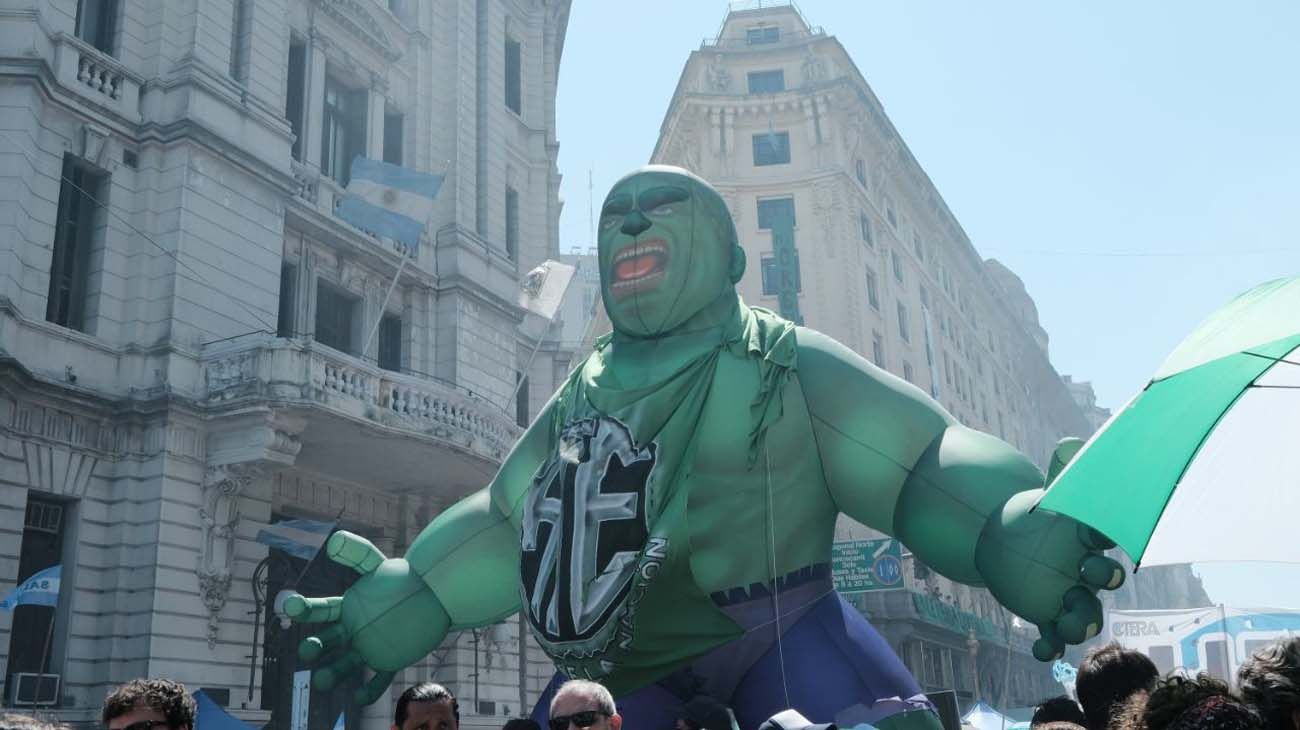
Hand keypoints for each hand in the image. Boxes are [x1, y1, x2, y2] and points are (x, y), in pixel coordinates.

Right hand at [282, 531, 449, 703]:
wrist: (435, 593)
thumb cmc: (403, 578)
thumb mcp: (378, 564)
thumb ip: (358, 553)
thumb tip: (334, 541)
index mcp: (347, 607)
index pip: (321, 610)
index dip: (305, 609)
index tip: (291, 606)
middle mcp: (353, 629)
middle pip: (329, 641)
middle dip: (315, 647)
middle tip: (307, 650)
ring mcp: (369, 646)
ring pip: (346, 663)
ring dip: (332, 673)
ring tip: (321, 681)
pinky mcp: (389, 659)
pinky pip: (377, 678)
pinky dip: (368, 690)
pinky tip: (359, 697)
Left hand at [975, 442, 1125, 660]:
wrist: (1013, 539)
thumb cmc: (1042, 517)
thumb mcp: (1048, 495)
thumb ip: (1061, 473)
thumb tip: (1072, 444)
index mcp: (1086, 539)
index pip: (1104, 535)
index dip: (1107, 535)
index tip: (1099, 532)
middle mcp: (1085, 570)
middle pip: (1102, 579)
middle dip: (1102, 579)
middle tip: (1094, 575)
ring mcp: (1068, 594)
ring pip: (1085, 614)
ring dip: (1082, 622)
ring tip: (1070, 627)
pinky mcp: (1048, 614)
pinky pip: (1053, 635)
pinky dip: (1050, 646)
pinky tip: (1041, 651)